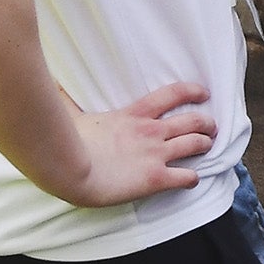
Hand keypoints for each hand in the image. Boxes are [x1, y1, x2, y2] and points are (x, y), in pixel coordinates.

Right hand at [57, 81, 217, 207]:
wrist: (69, 168)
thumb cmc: (67, 141)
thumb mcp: (71, 114)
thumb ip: (67, 99)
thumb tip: (52, 83)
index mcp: (134, 115)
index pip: (172, 94)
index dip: (192, 91)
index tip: (203, 93)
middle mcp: (151, 131)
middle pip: (192, 121)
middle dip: (206, 123)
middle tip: (211, 127)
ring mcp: (156, 154)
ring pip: (195, 144)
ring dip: (205, 145)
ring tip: (208, 146)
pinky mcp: (156, 178)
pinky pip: (185, 177)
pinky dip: (193, 178)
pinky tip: (194, 180)